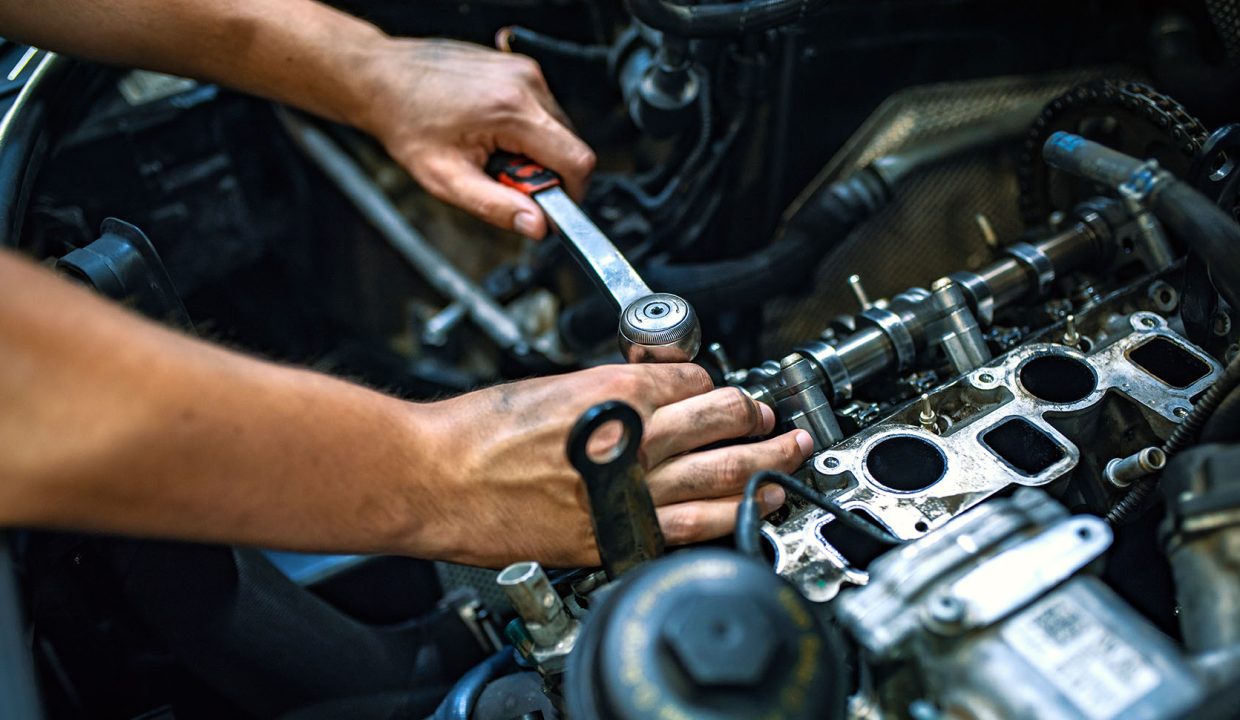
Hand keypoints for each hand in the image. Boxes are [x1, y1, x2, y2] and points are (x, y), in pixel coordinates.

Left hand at [352, 37, 594, 238]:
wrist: (382, 79)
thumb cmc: (407, 124)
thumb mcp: (447, 179)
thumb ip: (496, 207)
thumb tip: (538, 226)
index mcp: (512, 110)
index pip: (577, 161)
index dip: (570, 192)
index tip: (546, 204)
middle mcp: (525, 82)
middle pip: (570, 145)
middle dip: (544, 172)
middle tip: (502, 176)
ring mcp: (524, 70)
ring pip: (558, 128)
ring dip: (534, 150)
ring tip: (492, 150)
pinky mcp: (519, 67)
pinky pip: (542, 110)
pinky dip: (525, 130)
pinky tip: (491, 131)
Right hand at [416, 364, 812, 566]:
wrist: (435, 478)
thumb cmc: (477, 431)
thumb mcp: (552, 385)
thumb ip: (609, 388)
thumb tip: (648, 391)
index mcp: (618, 391)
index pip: (695, 380)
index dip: (713, 383)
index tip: (720, 392)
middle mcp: (634, 439)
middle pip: (724, 421)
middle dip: (757, 418)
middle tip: (773, 420)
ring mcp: (629, 492)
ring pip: (724, 475)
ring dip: (765, 466)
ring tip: (786, 460)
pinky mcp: (614, 536)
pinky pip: (690, 528)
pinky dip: (729, 517)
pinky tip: (751, 510)